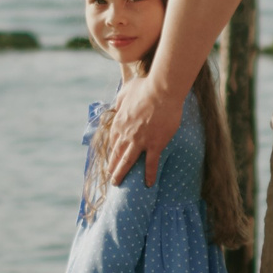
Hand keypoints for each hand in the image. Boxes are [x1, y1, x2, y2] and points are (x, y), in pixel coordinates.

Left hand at [100, 70, 181, 187]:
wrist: (162, 91)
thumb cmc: (145, 87)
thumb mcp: (126, 91)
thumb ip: (120, 100)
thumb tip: (118, 104)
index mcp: (119, 122)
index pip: (113, 141)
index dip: (112, 151)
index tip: (112, 158)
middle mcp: (126, 135)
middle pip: (116, 154)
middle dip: (112, 167)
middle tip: (111, 177)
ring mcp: (140, 141)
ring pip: (127, 162)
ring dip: (121, 174)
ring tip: (117, 183)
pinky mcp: (155, 144)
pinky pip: (151, 164)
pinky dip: (149, 175)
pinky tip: (148, 184)